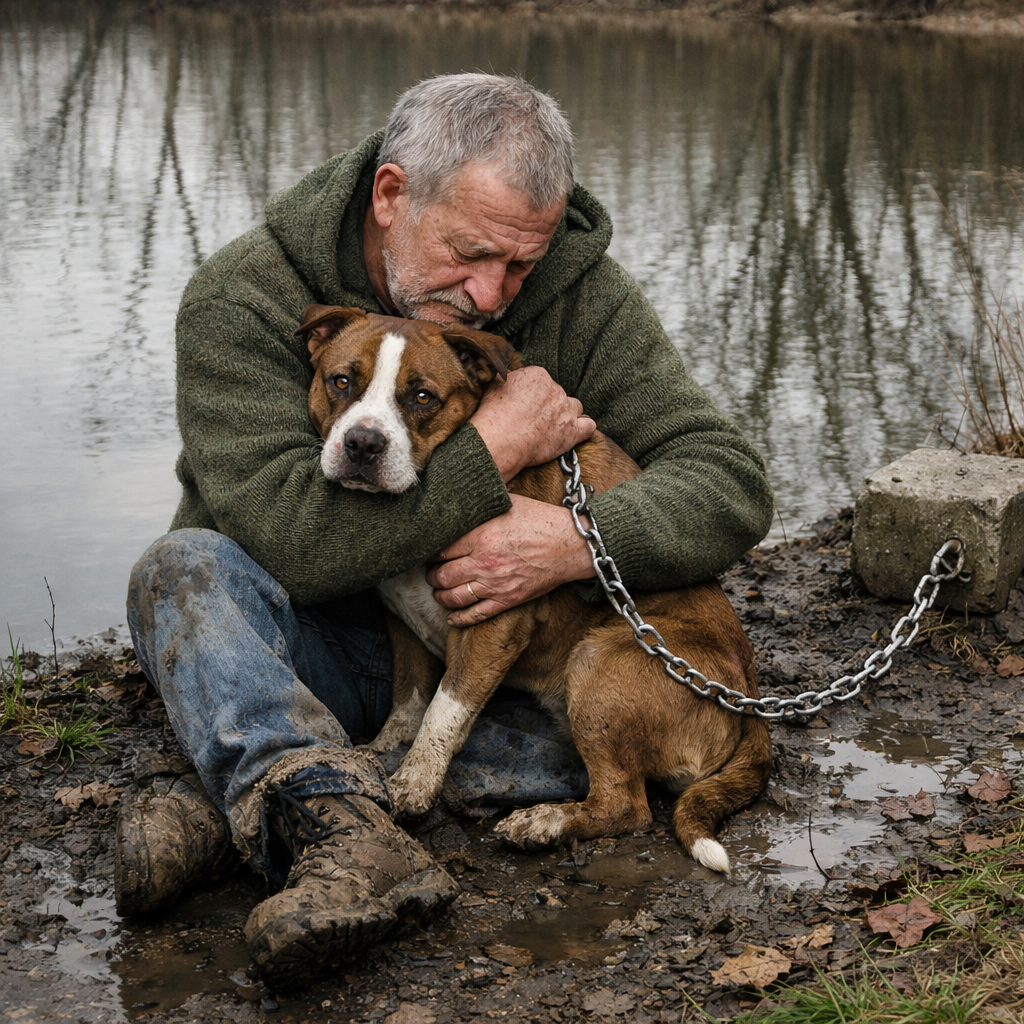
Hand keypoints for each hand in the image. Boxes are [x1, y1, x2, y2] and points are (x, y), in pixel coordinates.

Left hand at [425, 494, 594, 625]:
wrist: (570, 544)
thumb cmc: (540, 519)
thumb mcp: (507, 502)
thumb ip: (481, 507)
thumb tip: (462, 503)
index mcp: (480, 537)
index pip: (440, 550)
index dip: (430, 552)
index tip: (429, 552)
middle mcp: (483, 563)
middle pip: (441, 576)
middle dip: (431, 575)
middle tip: (431, 572)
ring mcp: (494, 584)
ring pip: (453, 597)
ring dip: (440, 596)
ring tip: (439, 591)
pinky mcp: (507, 600)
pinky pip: (476, 615)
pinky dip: (459, 619)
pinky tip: (452, 618)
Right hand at [471, 366, 595, 482]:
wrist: (500, 439)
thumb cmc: (493, 414)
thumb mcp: (495, 385)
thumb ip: (508, 378)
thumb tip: (507, 376)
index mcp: (538, 375)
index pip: (542, 382)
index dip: (534, 395)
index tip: (525, 405)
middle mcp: (556, 390)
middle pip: (558, 395)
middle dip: (548, 406)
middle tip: (533, 419)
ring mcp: (566, 411)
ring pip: (575, 407)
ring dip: (567, 415)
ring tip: (552, 426)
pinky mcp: (572, 432)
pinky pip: (589, 426)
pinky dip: (585, 428)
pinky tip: (576, 432)